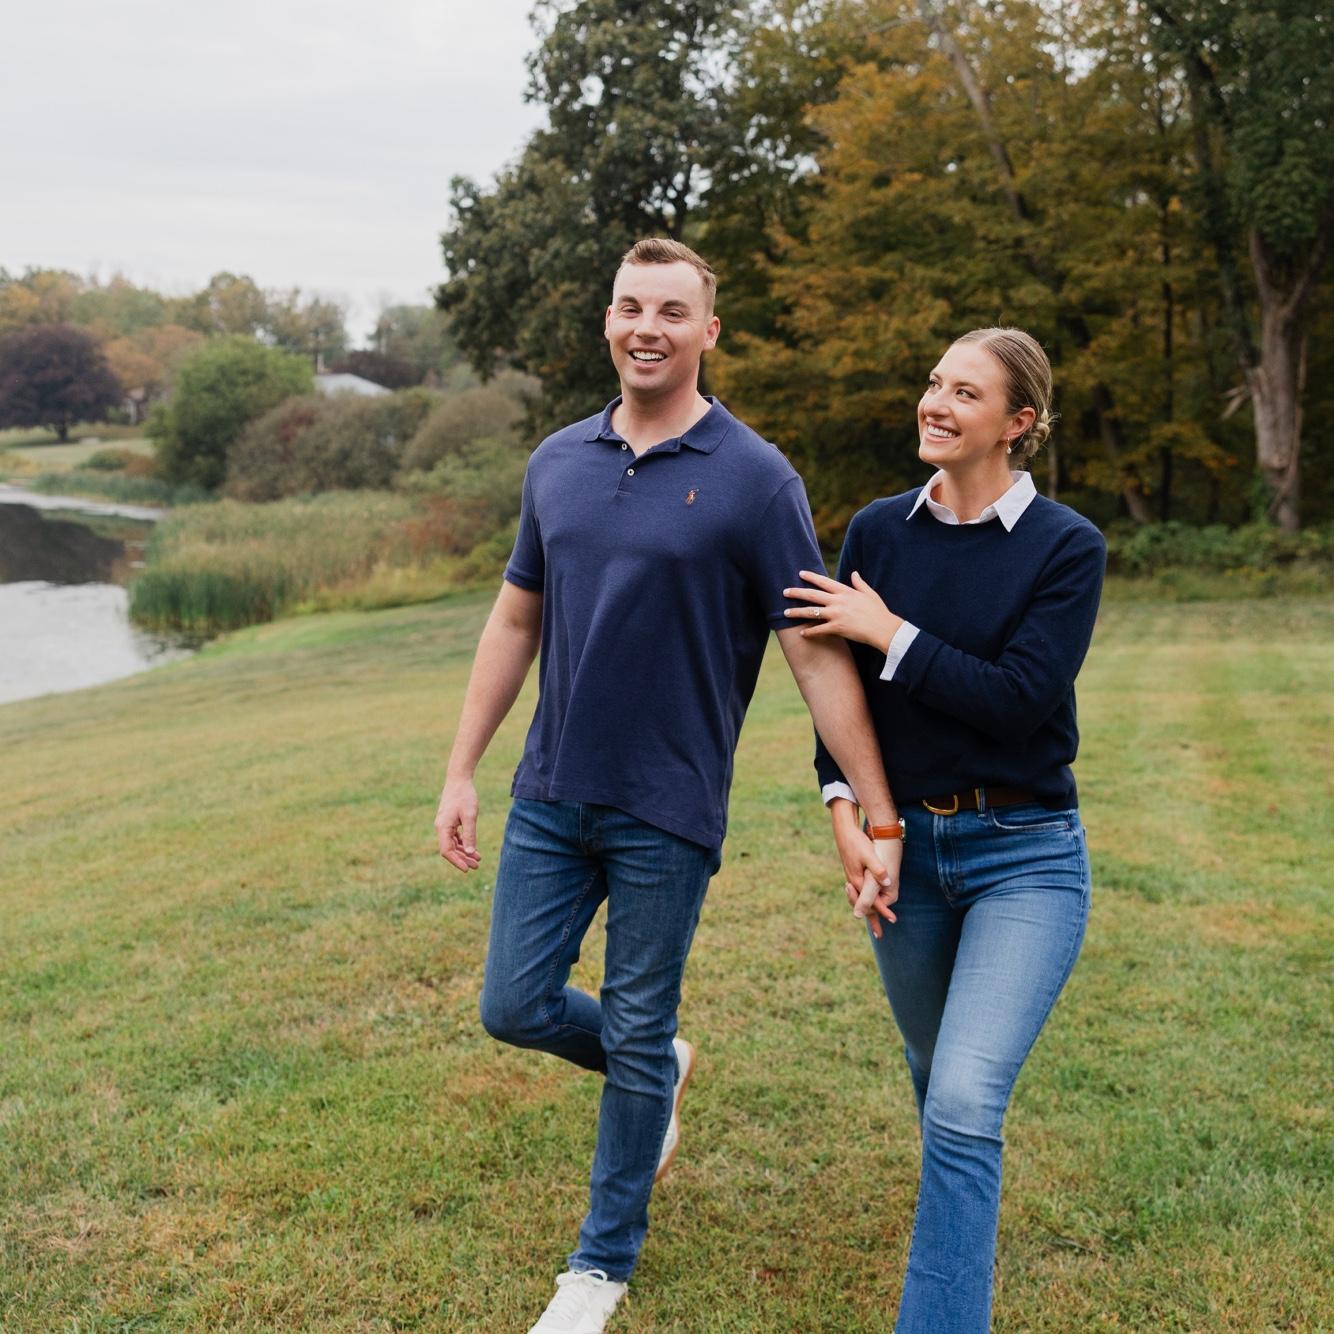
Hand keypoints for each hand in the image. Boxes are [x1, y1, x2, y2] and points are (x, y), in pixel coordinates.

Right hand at [435, 777, 480, 870]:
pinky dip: (463, 843)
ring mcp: (444, 824)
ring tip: (478, 859)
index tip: (467, 869)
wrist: (459, 779)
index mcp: (442, 827)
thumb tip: (470, 852)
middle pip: (450, 849)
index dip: (456, 861)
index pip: (447, 851)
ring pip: (453, 844)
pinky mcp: (449, 821)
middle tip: (477, 866)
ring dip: (464, 852)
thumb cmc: (465, 796)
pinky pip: (455, 837)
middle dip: (463, 858)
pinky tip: (473, 848)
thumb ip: (470, 834)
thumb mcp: (470, 816)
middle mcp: (441, 827)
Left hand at [784, 570, 902, 652]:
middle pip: (812, 595)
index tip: (800, 573)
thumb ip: (859, 583)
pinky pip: (819, 630)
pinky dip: (810, 632)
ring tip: (785, 613)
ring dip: (797, 612)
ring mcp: (837, 614)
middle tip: (784, 591)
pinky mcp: (838, 628)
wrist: (884, 628)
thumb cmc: (879, 611)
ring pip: (811, 612)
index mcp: (846, 592)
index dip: (811, 577)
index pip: (824, 581)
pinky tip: (802, 633)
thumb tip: (854, 573)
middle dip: (797, 592)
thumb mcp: (870, 593)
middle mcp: (838, 601)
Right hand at [833, 819, 900, 938]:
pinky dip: (865, 901)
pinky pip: (860, 893)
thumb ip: (877, 870)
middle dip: (873, 919)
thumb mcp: (869, 856)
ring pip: (861, 900)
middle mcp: (853, 883)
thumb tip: (886, 881)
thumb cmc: (858, 843)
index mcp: (857, 881)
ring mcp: (852, 879)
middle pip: (864, 905)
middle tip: (879, 935)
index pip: (872, 901)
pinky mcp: (853, 874)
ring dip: (868, 912)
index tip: (894, 920)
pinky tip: (869, 902)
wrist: (844, 832)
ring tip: (874, 923)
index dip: (884, 911)